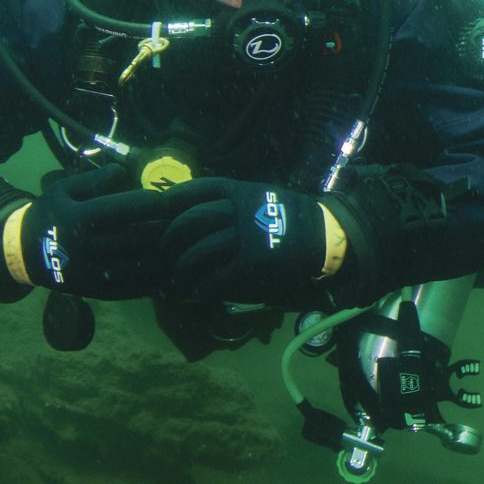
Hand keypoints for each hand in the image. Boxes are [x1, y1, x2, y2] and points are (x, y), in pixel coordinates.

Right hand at [17, 164, 177, 299]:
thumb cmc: (51, 215)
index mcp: (76, 218)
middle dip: (162, 229)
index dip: (149, 204)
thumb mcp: (63, 190)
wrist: (25, 253)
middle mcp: (83, 247)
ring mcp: (89, 273)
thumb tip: (123, 171)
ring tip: (181, 245)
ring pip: (137, 266)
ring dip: (164, 256)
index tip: (167, 200)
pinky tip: (168, 271)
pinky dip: (153, 282)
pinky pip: (130, 290)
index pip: (121, 209)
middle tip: (182, 222)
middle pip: (134, 238)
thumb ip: (93, 180)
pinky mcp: (94, 292)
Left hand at [158, 178, 327, 304]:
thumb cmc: (291, 216)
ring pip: (198, 252)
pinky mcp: (252, 266)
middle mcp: (239, 211)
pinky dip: (201, 288)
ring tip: (177, 279)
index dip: (171, 201)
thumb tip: (193, 209)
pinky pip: (215, 278)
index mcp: (239, 191)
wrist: (326, 236)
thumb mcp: (261, 195)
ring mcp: (245, 239)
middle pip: (190, 222)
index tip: (157, 212)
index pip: (195, 191)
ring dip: (182, 268)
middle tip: (164, 252)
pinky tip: (197, 292)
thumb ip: (232, 200)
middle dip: (170, 239)